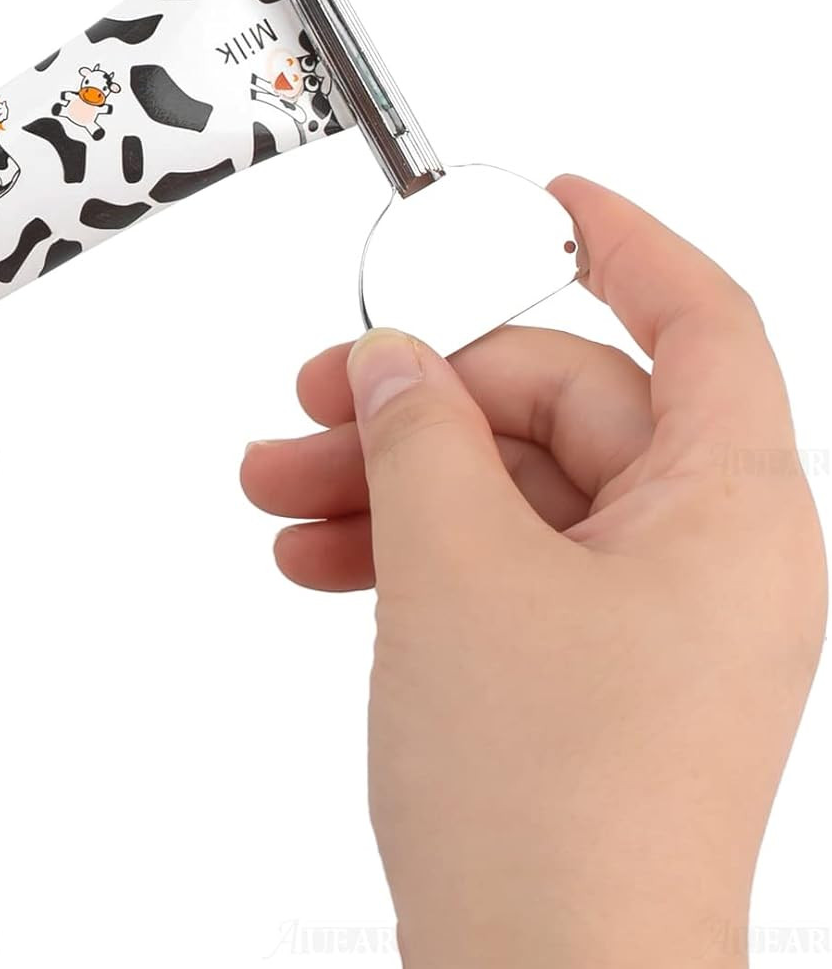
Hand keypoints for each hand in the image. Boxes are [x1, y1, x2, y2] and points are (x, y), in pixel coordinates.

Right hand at [241, 176, 825, 968]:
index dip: (623, 244)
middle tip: (320, 399)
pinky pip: (497, 566)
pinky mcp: (585, 677)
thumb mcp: (457, 570)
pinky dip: (408, 549)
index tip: (545, 201)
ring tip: (282, 489)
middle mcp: (703, 562)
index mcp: (728, 515)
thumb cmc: (550, 810)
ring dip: (394, 479)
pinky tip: (320, 558)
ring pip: (514, 493)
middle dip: (427, 398)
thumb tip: (400, 363)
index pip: (698, 324)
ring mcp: (644, 625)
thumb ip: (422, 434)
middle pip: (566, 408)